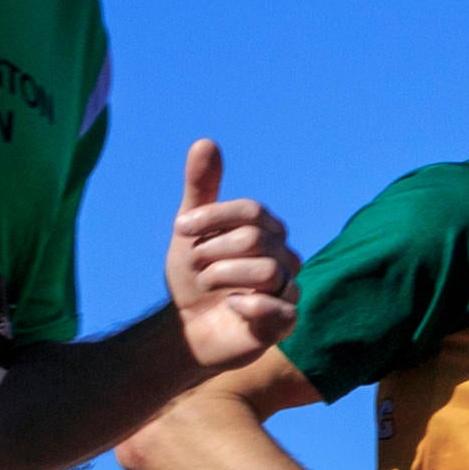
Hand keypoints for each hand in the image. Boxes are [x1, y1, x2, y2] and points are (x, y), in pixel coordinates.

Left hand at [164, 140, 295, 369]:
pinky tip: (231, 307)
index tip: (181, 229)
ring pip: (269, 271)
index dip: (214, 217)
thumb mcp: (190, 230)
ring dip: (224, 279)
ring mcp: (287, 290)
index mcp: (266, 232)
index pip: (252, 211)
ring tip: (210, 289)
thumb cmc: (193, 277)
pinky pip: (280, 308)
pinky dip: (249, 305)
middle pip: (256, 240)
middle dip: (213, 253)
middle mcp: (284, 257)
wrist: (186, 328)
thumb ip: (200, 189)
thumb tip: (206, 141)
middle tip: (197, 268)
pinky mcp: (285, 323)